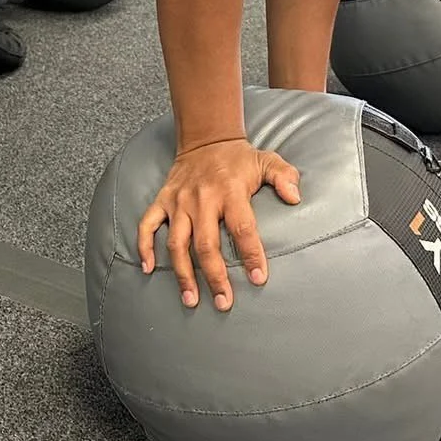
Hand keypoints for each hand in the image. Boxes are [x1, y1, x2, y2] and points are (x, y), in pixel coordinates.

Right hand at [136, 139, 301, 311]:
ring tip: (191, 300)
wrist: (205, 137)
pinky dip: (144, 246)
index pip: (242, 228)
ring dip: (183, 274)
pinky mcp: (163, 200)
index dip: (251, 255)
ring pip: (177, 243)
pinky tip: (148, 268)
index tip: (259, 278)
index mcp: (230, 192)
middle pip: (206, 245)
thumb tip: (296, 197)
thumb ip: (285, 177)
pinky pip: (148, 225)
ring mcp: (179, 202)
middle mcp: (202, 200)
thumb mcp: (266, 160)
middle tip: (224, 303)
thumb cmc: (238, 158)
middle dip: (215, 277)